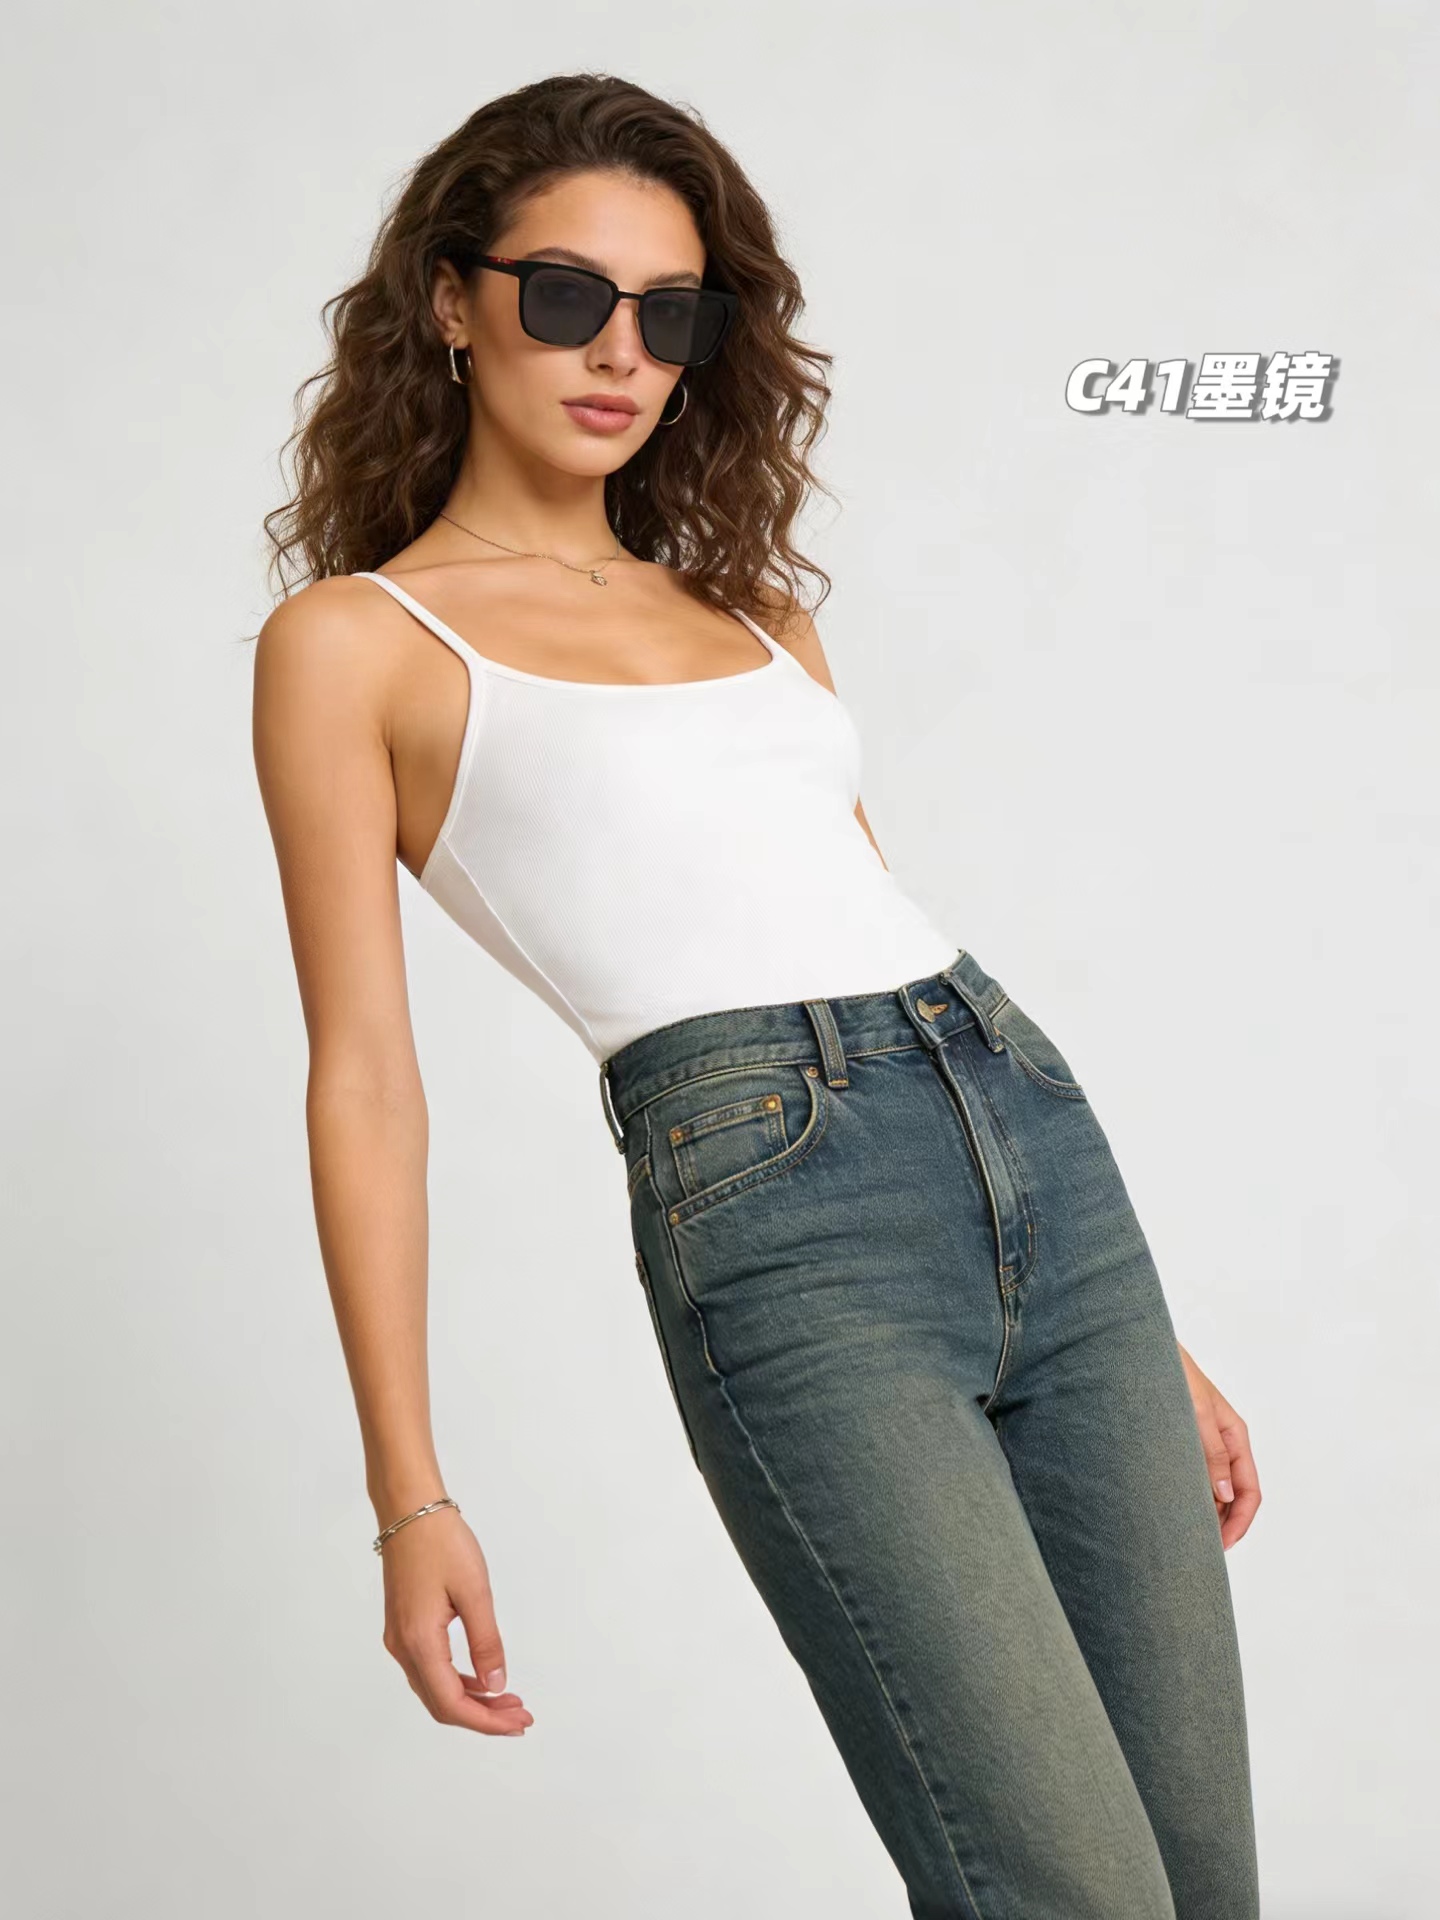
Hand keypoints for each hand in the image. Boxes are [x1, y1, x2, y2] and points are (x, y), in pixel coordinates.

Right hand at [378, 1507, 534, 1735]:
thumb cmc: (441, 1542)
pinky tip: (481, 1676)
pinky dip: (457, 1680)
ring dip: (471, 1699)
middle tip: (520, 1716)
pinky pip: (430, 1669)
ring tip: (508, 1699)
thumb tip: (496, 1684)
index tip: (518, 1723)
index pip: (452, 1703)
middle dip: (482, 1716)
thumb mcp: (474, 1591)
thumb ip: (486, 1642)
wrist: (409, 1510)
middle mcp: (403, 1648)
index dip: (486, 1721)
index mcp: (419, 1642)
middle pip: (441, 1703)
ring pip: (434, 1688)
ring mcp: (400, 1638)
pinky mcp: (404, 1627)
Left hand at [1177, 1343, 1260, 1549]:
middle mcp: (1222, 1443)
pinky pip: (1191, 1476)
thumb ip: (1212, 1451)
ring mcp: (1202, 1443)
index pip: (1250, 1490)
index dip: (1239, 1522)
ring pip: (1212, 1488)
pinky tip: (1171, 1507)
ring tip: (1183, 1534)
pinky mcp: (1181, 1441)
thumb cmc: (1173, 1373)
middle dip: (1222, 1524)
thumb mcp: (1197, 1412)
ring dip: (1204, 1512)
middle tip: (1199, 1549)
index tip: (1220, 1545)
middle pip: (1232, 1495)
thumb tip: (1225, 1494)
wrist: (1142, 1349)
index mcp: (1235, 1436)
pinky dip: (1187, 1495)